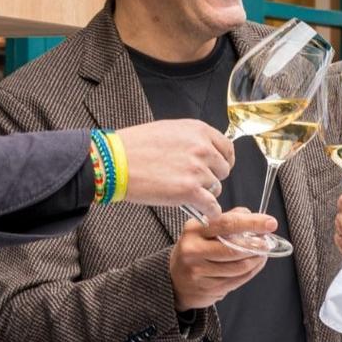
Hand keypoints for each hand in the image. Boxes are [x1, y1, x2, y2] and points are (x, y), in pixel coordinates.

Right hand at [117, 119, 234, 218]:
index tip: (217, 168)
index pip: (227, 148)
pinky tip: (203, 212)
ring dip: (205, 193)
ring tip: (189, 195)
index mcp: (198, 130)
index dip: (222, 160)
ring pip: (216, 188)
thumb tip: (205, 152)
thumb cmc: (134, 146)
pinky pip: (211, 206)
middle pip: (223, 169)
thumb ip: (191, 139)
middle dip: (212, 177)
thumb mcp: (169, 131)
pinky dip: (209, 211)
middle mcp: (202, 148)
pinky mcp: (190, 190)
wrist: (114, 162)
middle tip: (196, 182)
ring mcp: (197, 169)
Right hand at [170, 208, 275, 311]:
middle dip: (257, 246)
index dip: (251, 223)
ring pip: (239, 267)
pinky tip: (255, 264)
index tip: (270, 223)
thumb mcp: (202, 229)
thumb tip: (251, 215)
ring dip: (257, 260)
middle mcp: (193, 251)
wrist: (175, 280)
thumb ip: (227, 219)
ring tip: (262, 253)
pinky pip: (238, 280)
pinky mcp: (208, 289)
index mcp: (194, 230)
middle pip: (234, 249)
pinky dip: (252, 271)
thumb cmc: (194, 250)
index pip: (227, 224)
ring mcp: (200, 272)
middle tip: (268, 242)